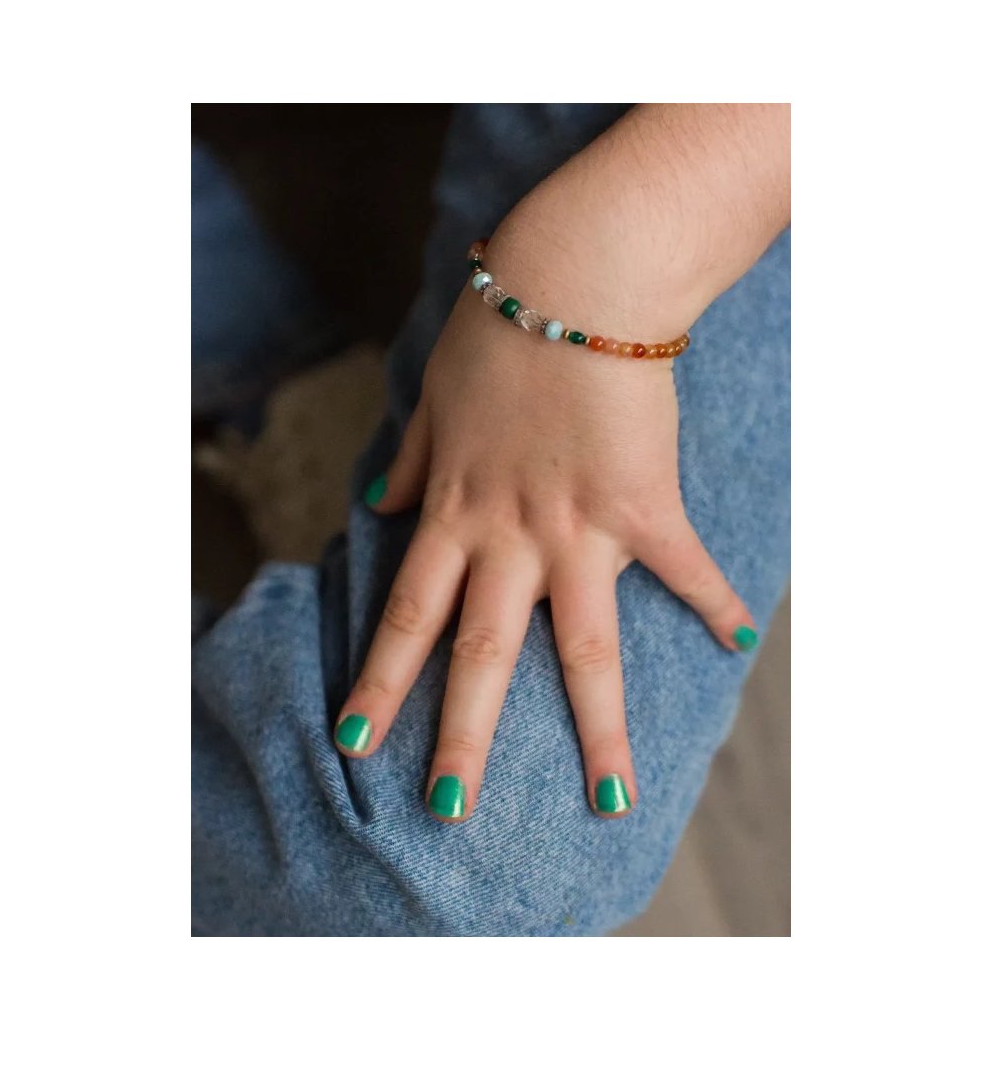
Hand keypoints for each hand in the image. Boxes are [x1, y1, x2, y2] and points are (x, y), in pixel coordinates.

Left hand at [332, 196, 758, 821]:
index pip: (407, 615)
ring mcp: (578, 531)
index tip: (354, 742)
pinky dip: (714, 601)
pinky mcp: (644, 507)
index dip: (380, 682)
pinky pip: (683, 567)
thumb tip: (373, 505)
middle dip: (461, 737)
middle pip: (480, 654)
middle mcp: (509, 538)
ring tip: (609, 796)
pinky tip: (738, 643)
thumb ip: (406, 461)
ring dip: (598, 727)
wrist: (574, 281)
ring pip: (584, 647)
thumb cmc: (497, 331)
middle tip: (447, 811)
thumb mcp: (431, 399)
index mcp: (454, 513)